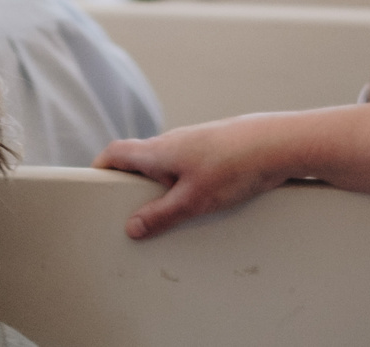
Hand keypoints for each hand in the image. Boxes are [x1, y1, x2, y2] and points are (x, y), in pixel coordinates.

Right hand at [97, 117, 293, 240]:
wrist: (277, 144)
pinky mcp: (213, 148)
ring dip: (159, 186)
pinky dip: (182, 183)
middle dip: (131, 184)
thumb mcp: (193, 200)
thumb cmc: (234, 165)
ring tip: (167, 214)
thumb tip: (132, 227)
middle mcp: (173, 142)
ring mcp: (194, 143)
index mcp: (158, 151)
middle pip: (139, 160)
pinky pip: (187, 166)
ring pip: (165, 164)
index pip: (116, 152)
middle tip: (129, 211)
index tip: (91, 184)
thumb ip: (160, 215)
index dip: (101, 167)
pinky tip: (197, 202)